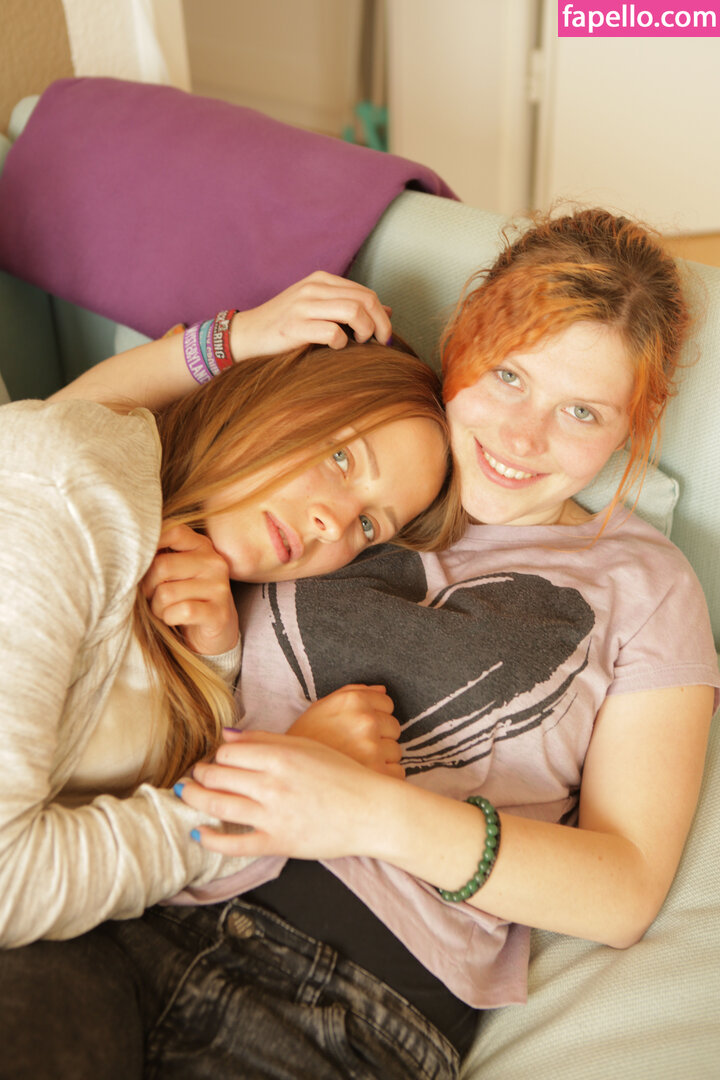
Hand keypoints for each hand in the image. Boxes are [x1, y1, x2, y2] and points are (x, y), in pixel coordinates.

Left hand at [142, 523, 238, 654]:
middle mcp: (214, 563)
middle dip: (148, 587)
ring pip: (167, 593)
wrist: (213, 631)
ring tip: (164, 610)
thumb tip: (127, 551)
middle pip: (162, 566)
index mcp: (202, 546)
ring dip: (157, 607)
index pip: (173, 532)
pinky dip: (170, 618)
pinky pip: (182, 611)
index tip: (140, 563)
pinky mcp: (218, 613)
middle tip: (152, 596)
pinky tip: (174, 619)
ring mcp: (219, 588)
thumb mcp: (174, 571)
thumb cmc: (184, 596)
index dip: (151, 545)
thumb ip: (158, 556)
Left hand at [178, 731, 400, 857]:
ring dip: (196, 797)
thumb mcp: (307, 747)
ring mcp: (273, 815)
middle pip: (217, 775)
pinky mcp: (278, 842)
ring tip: (188, 794)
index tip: (215, 759)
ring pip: (218, 804)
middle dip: (199, 774)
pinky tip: (199, 832)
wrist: (371, 811)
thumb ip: (266, 740)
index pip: (228, 752)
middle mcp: (272, 784)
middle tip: (195, 775)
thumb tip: (227, 735)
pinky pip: (235, 844)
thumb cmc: (343, 775)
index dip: (216, 755)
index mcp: (280, 756)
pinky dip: (212, 839)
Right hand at [229, 271, 391, 359]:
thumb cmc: (286, 326)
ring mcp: (303, 306)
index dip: (382, 315)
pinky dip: (341, 344)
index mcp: (322, 280)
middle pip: (366, 300)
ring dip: (365, 331)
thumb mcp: (320, 309)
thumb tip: (388, 311)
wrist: (247, 335)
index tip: (384, 336)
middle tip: (380, 342)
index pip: (366, 292)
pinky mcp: (294, 327)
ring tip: (359, 343)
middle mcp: (314, 288)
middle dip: (380, 324)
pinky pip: (333, 332)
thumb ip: (350, 307)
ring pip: (354, 312)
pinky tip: (335, 349)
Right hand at [288, 684, 403, 777]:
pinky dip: (383, 777)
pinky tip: (362, 777)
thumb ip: (355, 692)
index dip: (374, 716)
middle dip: (380, 737)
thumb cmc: (305, 740)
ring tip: (356, 763)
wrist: (288, 772)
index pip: (387, 704)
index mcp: (354, 700)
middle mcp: (366, 721)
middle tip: (355, 747)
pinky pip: (397, 773)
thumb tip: (383, 689)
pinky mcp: (377, 773)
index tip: (359, 728)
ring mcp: (372, 748)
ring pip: (396, 752)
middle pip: (394, 728)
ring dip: (381, 758)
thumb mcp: (323, 707)